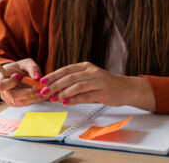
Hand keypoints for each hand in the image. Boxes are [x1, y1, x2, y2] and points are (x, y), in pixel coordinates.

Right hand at [0, 58, 46, 106]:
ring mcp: (9, 99)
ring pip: (21, 101)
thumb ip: (32, 67)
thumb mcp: (26, 63)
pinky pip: (26, 103)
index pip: (1, 86)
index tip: (18, 75)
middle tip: (39, 88)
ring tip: (43, 91)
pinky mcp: (17, 104)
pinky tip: (42, 94)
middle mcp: (3, 92)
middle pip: (13, 95)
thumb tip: (37, 77)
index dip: (10, 82)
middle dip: (28, 92)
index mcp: (1, 79)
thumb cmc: (20, 68)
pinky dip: (35, 99)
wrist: (18, 74)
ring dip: (34, 97)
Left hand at [39, 62, 155, 110]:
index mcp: (86, 66)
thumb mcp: (89, 77)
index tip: (42, 81)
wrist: (126, 88)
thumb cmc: (105, 84)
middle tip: (44, 91)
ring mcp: (98, 82)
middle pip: (69, 78)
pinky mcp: (103, 92)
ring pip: (76, 86)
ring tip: (53, 98)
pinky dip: (74, 99)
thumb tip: (55, 87)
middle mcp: (92, 72)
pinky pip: (85, 96)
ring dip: (63, 93)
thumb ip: (75, 80)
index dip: (53, 75)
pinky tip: (65, 102)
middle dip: (55, 85)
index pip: (66, 69)